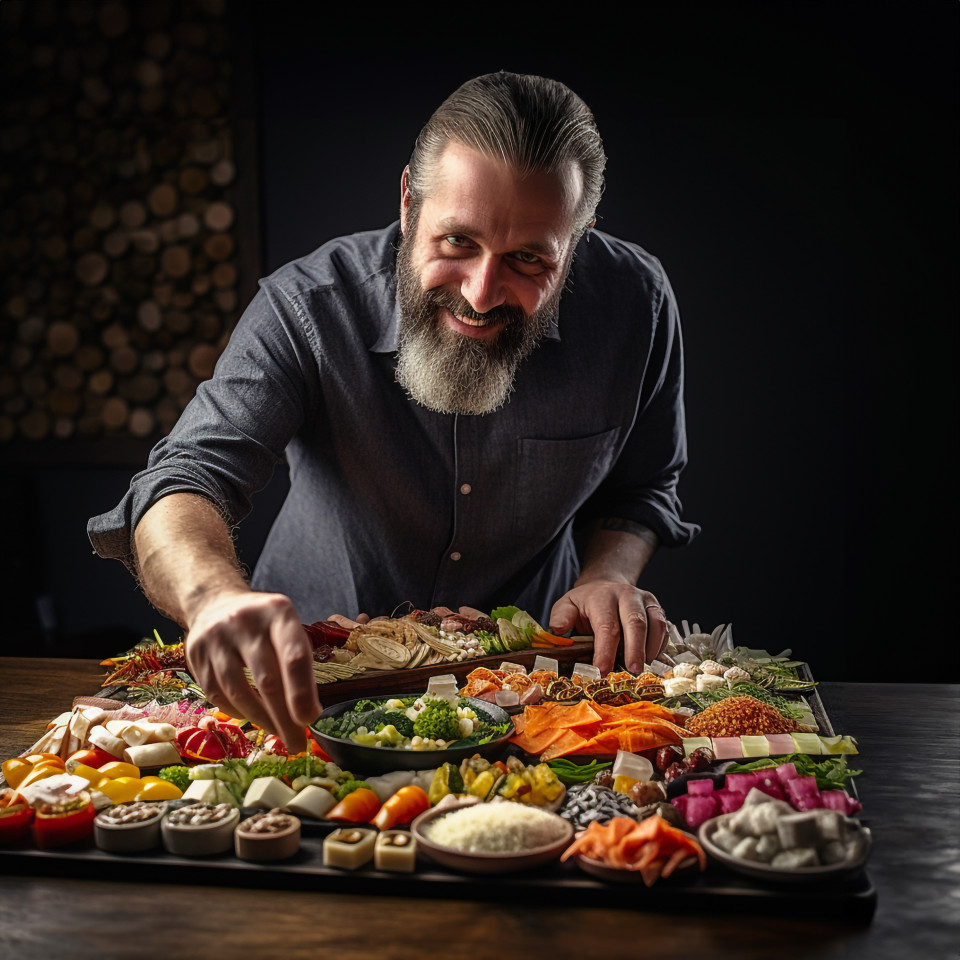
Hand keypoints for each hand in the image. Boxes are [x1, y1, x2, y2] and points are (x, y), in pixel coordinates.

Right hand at [184, 589, 320, 750]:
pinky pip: (218, 696)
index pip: (293, 656)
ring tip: (279, 733)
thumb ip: (298, 662)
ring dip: (262, 720)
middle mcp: (245, 622)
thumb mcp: (286, 628)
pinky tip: (253, 717)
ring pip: (240, 692)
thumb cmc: (262, 624)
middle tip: (297, 742)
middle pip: (267, 681)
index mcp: (278, 612)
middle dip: (285, 718)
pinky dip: (239, 712)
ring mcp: (217, 638)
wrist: (214, 603)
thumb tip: (308, 714)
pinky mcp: (196, 655)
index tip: (310, 719)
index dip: (301, 692)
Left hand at [548, 581, 666, 674]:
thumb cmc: (586, 603)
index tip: (602, 671)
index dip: (605, 650)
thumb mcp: (567, 605)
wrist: (607, 585)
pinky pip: (664, 629)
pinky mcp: (658, 609)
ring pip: (655, 625)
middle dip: (635, 650)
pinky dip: (659, 647)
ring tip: (641, 669)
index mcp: (602, 597)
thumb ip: (561, 617)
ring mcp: (645, 601)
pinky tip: (649, 659)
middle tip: (633, 672)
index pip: (606, 625)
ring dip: (650, 649)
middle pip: (636, 623)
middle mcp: (627, 595)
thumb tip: (558, 629)